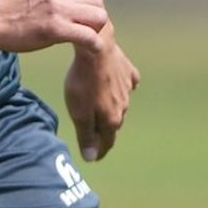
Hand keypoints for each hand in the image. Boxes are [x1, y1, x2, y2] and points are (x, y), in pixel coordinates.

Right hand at [0, 0, 108, 52]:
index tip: (82, 11)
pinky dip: (93, 44)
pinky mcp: (56, 29)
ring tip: (85, 35)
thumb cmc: (16, 2)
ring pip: (98, 17)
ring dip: (95, 29)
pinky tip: (89, 47)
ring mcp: (59, 8)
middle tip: (84, 25)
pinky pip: (88, 36)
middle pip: (98, 1)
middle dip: (94, 15)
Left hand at [64, 29, 139, 160]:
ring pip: (120, 104)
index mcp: (112, 119)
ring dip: (111, 110)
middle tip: (95, 136)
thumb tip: (91, 158)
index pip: (107, 142)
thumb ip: (86, 136)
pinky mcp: (128, 72)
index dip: (99, 151)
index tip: (94, 157)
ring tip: (102, 111)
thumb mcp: (79, 113)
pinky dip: (122, 88)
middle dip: (104, 131)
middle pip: (113, 124)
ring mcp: (127, 89)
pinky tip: (118, 86)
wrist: (96, 49)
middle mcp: (124, 107)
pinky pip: (128, 84)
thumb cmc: (83, 82)